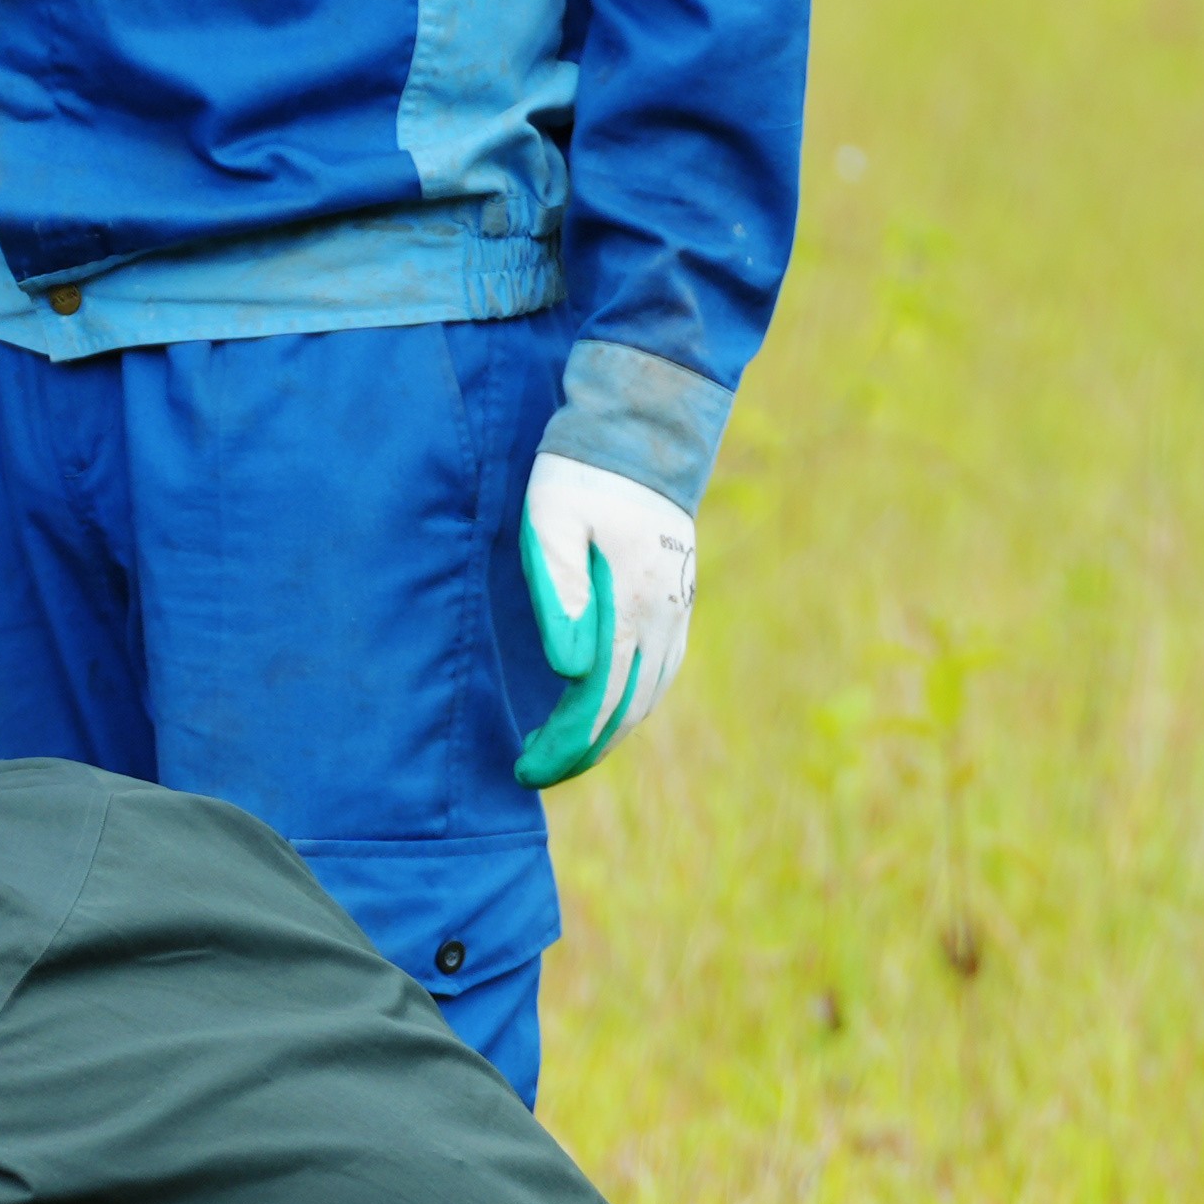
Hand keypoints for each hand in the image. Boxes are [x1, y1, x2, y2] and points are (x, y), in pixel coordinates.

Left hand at [512, 454, 702, 786]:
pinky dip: (634, 702)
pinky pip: (662, 668)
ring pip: (649, 693)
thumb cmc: (581, 474)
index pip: (598, 699)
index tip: (525, 770)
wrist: (642, 431)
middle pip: (626, 708)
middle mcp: (664, 615)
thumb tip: (569, 669)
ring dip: (609, 731)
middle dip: (581, 750)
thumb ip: (558, 593)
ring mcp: (677, 607)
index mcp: (633, 604)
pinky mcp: (678, 597)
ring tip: (564, 753)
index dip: (563, 744)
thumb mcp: (550, 522)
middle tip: (534, 772)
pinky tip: (608, 711)